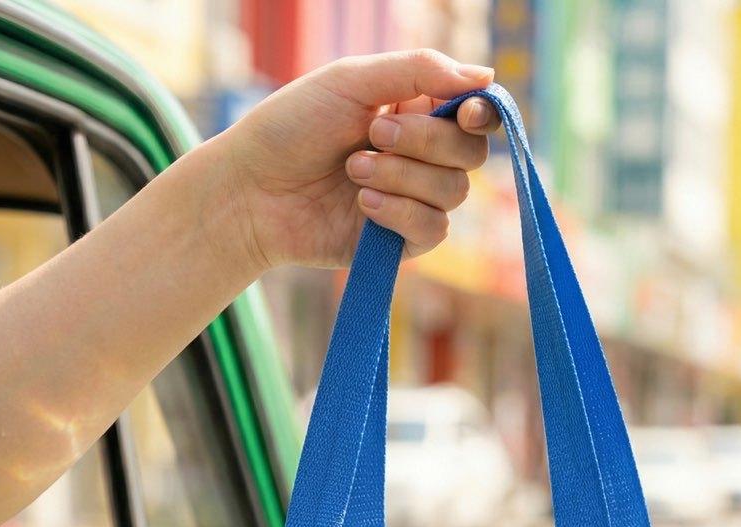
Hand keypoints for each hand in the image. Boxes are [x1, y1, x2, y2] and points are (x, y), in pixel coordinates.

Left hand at [218, 49, 499, 270]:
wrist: (253, 191)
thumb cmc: (292, 127)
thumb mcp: (352, 81)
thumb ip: (419, 71)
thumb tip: (487, 76)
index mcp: (415, 110)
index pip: (473, 114)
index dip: (480, 113)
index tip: (464, 112)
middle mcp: (421, 157)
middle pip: (470, 153)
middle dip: (425, 142)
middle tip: (373, 133)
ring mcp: (413, 201)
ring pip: (454, 192)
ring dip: (402, 176)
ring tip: (353, 170)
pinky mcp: (400, 242)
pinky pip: (433, 230)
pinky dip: (400, 213)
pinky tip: (361, 204)